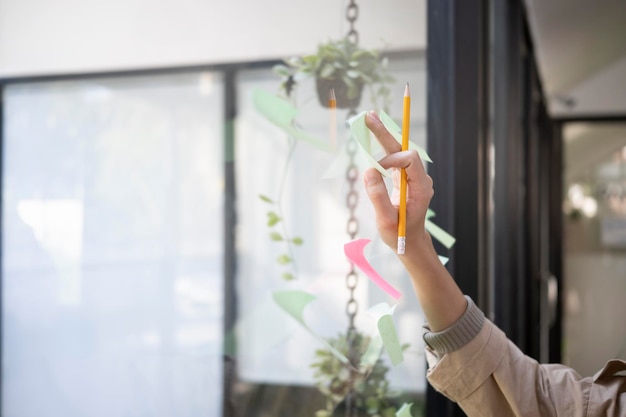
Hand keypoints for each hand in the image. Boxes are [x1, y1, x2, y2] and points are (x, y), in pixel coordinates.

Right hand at [363, 111, 433, 252]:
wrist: (409, 244)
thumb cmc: (399, 235)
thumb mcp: (386, 220)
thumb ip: (378, 196)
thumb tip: (368, 170)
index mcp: (421, 188)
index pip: (409, 160)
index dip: (392, 159)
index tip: (375, 170)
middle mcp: (420, 179)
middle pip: (404, 149)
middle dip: (386, 133)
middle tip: (369, 116)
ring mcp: (414, 178)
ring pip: (399, 151)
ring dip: (383, 136)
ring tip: (368, 120)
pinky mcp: (406, 179)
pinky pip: (395, 159)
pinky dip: (383, 148)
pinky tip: (373, 135)